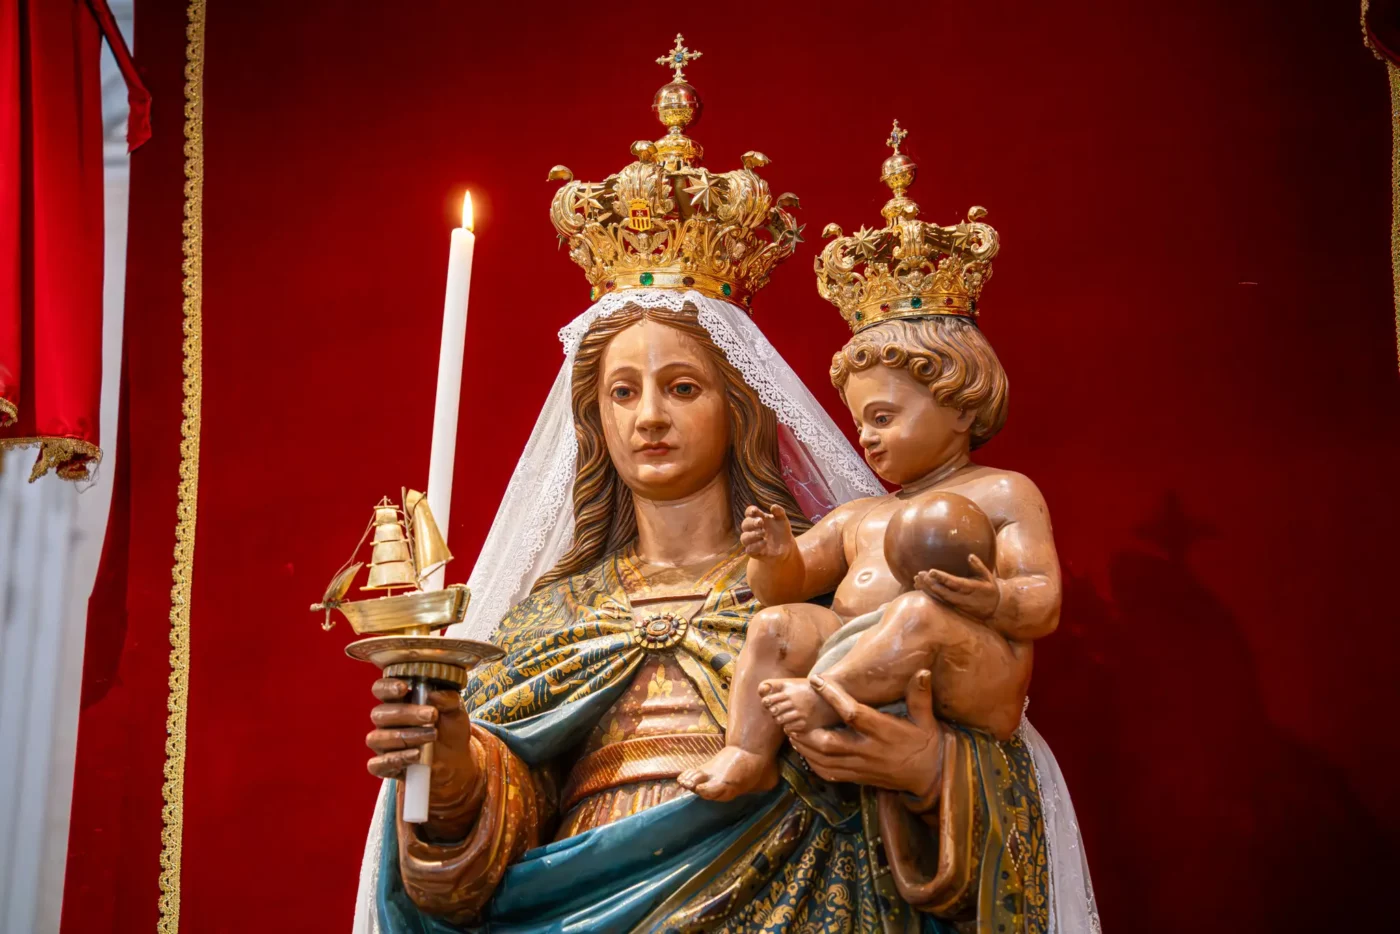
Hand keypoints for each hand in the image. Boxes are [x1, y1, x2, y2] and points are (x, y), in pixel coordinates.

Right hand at [367, 678, 479, 838]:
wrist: (457, 765)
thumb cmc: (453, 731)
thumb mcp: (457, 714)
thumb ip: (449, 701)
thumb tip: (438, 694)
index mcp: (400, 700)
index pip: (382, 688)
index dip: (388, 686)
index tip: (406, 686)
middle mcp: (386, 721)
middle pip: (380, 713)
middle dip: (405, 714)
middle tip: (429, 716)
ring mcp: (383, 745)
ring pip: (377, 738)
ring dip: (403, 736)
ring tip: (429, 737)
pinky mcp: (386, 768)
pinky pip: (378, 766)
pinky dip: (397, 760)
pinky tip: (417, 758)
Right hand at [740, 504, 796, 559]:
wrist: (786, 547)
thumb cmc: (782, 531)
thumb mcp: (782, 520)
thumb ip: (779, 512)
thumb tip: (773, 506)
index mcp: (757, 518)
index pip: (749, 512)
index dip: (750, 511)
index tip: (755, 511)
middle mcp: (752, 529)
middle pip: (745, 524)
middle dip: (751, 523)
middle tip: (760, 522)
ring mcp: (752, 541)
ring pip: (744, 537)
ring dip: (752, 535)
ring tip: (763, 533)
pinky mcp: (753, 552)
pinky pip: (749, 550)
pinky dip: (755, 546)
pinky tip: (764, 543)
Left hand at [787, 670, 942, 803]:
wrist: (930, 776)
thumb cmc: (926, 742)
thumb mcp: (927, 719)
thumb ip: (920, 696)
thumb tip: (923, 671)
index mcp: (883, 732)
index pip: (853, 714)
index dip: (833, 696)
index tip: (816, 680)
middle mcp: (869, 751)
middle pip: (830, 743)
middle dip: (807, 731)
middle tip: (792, 716)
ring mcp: (861, 767)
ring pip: (824, 760)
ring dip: (804, 746)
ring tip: (791, 730)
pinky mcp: (857, 778)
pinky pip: (829, 773)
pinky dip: (812, 763)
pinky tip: (803, 750)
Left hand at [914, 554, 999, 620]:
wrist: (994, 609)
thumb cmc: (990, 589)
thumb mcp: (988, 577)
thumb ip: (978, 566)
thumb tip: (970, 556)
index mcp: (972, 588)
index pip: (955, 583)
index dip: (942, 578)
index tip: (931, 572)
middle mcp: (963, 598)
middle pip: (944, 591)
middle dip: (931, 583)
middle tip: (919, 574)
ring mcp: (957, 605)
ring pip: (939, 597)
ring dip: (927, 589)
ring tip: (916, 580)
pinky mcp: (953, 608)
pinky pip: (939, 601)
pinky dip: (929, 594)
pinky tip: (920, 587)